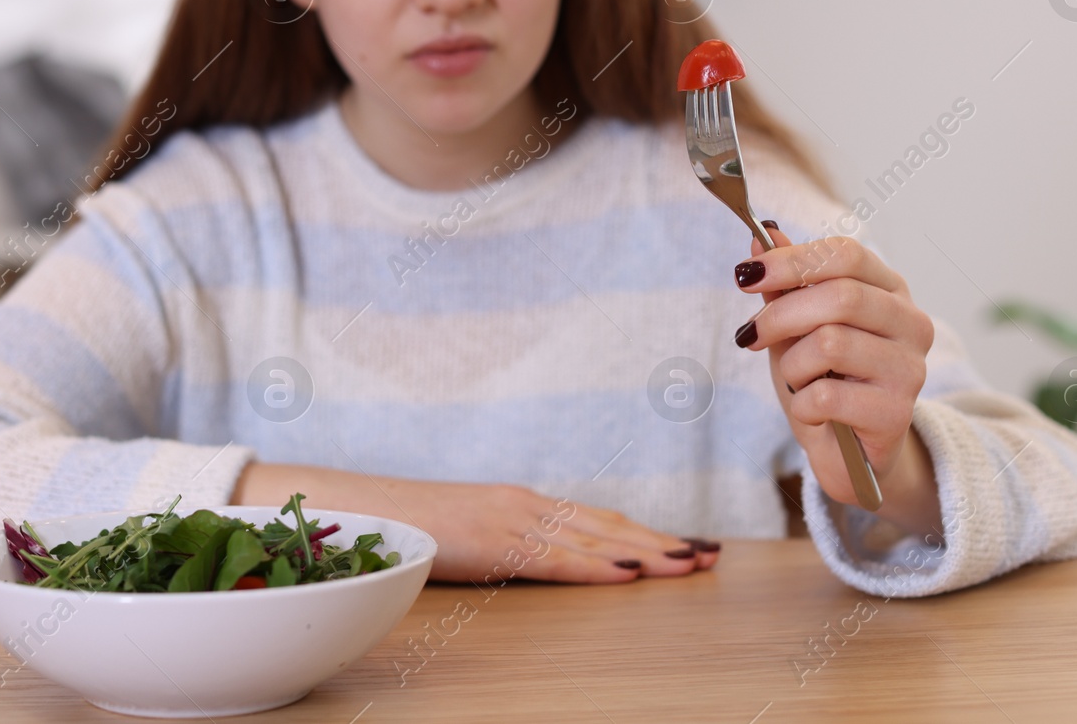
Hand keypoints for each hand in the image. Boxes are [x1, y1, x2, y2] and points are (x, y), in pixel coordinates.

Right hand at [231, 462, 718, 583]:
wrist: (363, 508)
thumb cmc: (410, 527)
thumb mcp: (469, 537)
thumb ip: (506, 546)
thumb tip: (537, 563)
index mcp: (524, 505)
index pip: (599, 520)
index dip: (647, 533)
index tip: (688, 546)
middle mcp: (528, 505)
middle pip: (611, 525)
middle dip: (665, 541)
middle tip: (713, 554)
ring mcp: (513, 520)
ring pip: (596, 538)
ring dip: (648, 552)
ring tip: (692, 563)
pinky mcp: (495, 542)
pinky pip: (557, 558)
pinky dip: (599, 566)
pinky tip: (631, 572)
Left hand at [733, 225, 941, 535]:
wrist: (852, 454)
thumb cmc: (826, 381)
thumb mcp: (796, 328)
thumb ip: (783, 284)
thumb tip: (761, 237)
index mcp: (889, 290)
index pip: (845, 255)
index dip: (790, 260)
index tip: (745, 276)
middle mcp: (910, 322)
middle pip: (840, 296)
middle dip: (780, 315)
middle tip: (749, 335)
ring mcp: (909, 367)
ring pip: (830, 343)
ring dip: (792, 365)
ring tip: (794, 380)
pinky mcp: (897, 412)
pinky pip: (828, 394)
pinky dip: (802, 402)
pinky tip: (812, 410)